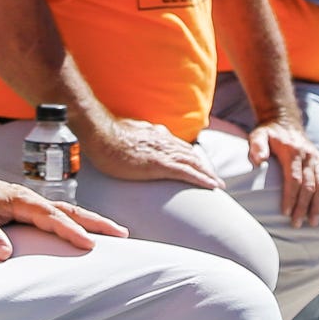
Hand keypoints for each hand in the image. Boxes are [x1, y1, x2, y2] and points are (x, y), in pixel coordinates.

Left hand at [0, 166, 126, 259]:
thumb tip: (5, 253)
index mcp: (20, 200)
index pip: (51, 216)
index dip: (70, 230)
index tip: (89, 243)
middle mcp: (32, 200)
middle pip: (70, 210)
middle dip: (97, 222)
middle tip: (122, 234)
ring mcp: (34, 204)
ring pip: (69, 212)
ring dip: (93, 221)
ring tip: (117, 233)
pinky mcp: (33, 210)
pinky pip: (61, 216)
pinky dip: (80, 223)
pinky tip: (90, 234)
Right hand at [78, 117, 222, 190]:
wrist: (100, 135)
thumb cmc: (105, 137)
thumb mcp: (124, 134)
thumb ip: (133, 138)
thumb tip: (133, 142)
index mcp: (155, 134)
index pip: (179, 146)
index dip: (190, 156)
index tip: (198, 164)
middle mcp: (163, 141)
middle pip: (190, 154)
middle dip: (203, 166)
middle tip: (213, 177)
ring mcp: (163, 153)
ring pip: (193, 163)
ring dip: (208, 174)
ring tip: (217, 184)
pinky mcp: (160, 164)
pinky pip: (188, 173)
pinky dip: (202, 179)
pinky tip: (212, 185)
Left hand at [247, 117, 318, 225]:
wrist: (285, 121)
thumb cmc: (269, 132)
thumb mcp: (258, 135)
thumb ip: (258, 146)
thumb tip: (258, 161)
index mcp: (293, 152)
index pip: (294, 179)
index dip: (291, 197)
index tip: (286, 213)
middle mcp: (308, 156)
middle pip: (309, 186)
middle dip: (304, 206)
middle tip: (297, 224)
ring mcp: (317, 159)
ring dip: (318, 205)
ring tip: (314, 222)